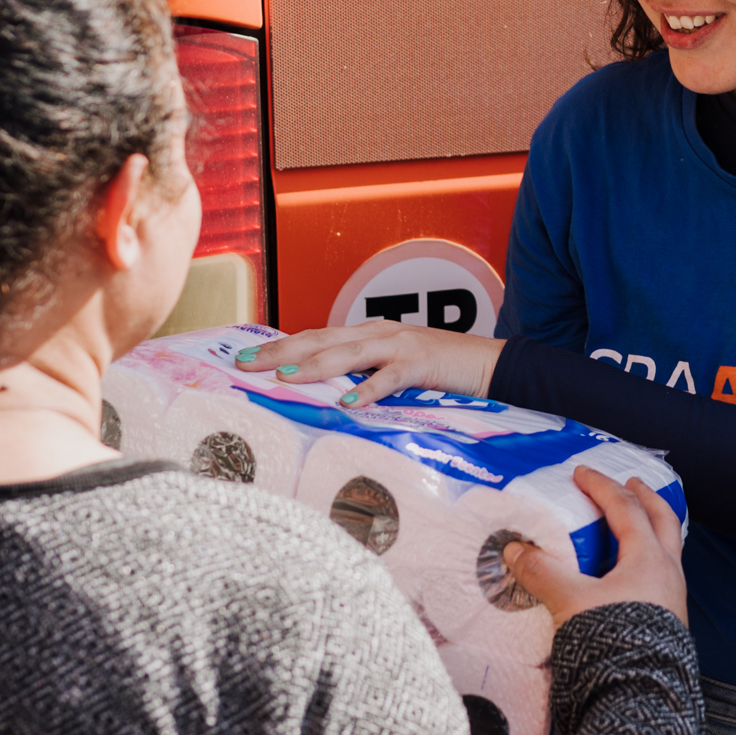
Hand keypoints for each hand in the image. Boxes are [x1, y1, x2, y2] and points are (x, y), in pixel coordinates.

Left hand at [231, 320, 504, 406]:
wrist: (490, 362)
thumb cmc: (439, 370)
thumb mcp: (392, 368)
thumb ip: (361, 375)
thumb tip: (324, 396)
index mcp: (367, 333)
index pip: (315, 337)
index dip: (280, 346)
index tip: (245, 357)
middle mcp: (377, 333)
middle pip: (320, 339)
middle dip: (280, 352)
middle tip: (246, 364)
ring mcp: (399, 345)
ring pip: (348, 354)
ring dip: (314, 365)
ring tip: (284, 378)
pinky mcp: (421, 363)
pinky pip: (391, 377)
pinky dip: (369, 388)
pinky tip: (350, 401)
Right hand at [506, 466, 688, 625]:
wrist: (638, 698)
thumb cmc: (610, 641)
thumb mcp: (570, 602)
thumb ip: (542, 572)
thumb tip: (515, 550)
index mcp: (648, 559)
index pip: (626, 509)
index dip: (601, 487)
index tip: (581, 472)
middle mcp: (668, 575)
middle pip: (664, 522)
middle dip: (647, 498)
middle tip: (632, 483)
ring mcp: (673, 601)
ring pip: (667, 551)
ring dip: (650, 531)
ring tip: (631, 528)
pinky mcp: (667, 624)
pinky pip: (660, 578)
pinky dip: (645, 562)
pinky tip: (627, 577)